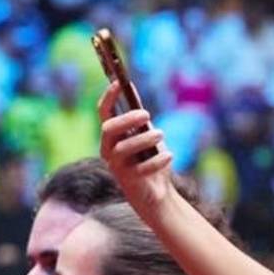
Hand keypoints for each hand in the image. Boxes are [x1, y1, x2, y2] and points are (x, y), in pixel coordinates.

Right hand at [97, 83, 177, 217]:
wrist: (156, 192)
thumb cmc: (149, 160)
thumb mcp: (146, 134)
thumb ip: (140, 118)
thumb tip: (132, 90)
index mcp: (112, 137)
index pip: (103, 114)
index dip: (108, 97)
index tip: (119, 83)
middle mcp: (108, 151)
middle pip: (108, 129)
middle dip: (127, 119)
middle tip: (147, 114)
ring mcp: (116, 167)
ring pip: (122, 148)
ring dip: (144, 138)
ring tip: (161, 135)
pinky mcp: (128, 182)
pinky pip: (140, 168)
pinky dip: (157, 160)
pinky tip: (170, 156)